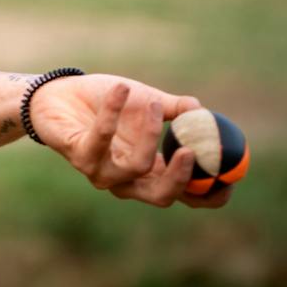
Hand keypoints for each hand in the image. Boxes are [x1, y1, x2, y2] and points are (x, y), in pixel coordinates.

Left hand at [28, 73, 231, 208]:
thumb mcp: (143, 101)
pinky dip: (113, 111)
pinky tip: (121, 89)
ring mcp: (101, 173)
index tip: (230, 178)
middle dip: (180, 179)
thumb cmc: (103, 101)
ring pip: (135, 166)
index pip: (186, 197)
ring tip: (147, 100)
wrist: (57, 93)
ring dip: (146, 131)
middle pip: (162, 196)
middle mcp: (126, 181)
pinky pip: (101, 137)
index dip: (210, 195)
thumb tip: (201, 110)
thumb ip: (171, 110)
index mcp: (150, 172)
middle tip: (190, 151)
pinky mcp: (79, 156)